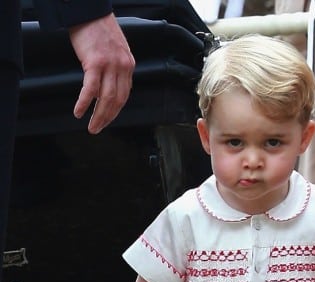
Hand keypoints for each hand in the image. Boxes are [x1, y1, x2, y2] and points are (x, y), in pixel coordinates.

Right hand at [68, 13, 134, 133]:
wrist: (89, 11)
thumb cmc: (98, 28)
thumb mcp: (115, 50)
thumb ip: (115, 69)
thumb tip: (109, 88)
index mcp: (128, 65)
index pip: (125, 95)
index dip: (116, 111)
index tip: (108, 120)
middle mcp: (122, 67)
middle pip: (117, 101)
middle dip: (107, 119)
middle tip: (98, 129)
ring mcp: (110, 65)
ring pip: (106, 99)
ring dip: (98, 116)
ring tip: (91, 127)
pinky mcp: (95, 62)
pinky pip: (90, 89)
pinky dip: (84, 103)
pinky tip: (79, 112)